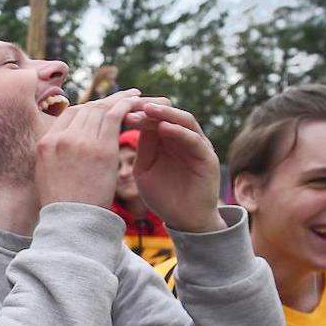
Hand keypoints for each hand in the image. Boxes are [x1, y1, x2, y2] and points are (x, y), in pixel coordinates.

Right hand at [36, 90, 141, 210]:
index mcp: (45, 144)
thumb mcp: (48, 177)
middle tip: (122, 97)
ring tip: (134, 96)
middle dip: (106, 102)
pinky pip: (114, 116)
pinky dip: (125, 105)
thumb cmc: (65, 208)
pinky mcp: (101, 148)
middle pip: (86, 109)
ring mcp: (80, 141)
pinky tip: (135, 101)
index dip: (88, 109)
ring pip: (100, 109)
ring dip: (119, 100)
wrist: (73, 223)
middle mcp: (61, 138)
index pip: (69, 115)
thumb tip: (67, 152)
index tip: (101, 109)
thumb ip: (56, 158)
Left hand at [124, 101, 224, 233]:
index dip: (137, 111)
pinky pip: (193, 139)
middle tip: (131, 105)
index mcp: (166, 140)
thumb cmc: (163, 197)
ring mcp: (197, 145)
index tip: (118, 109)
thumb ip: (141, 147)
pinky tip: (163, 128)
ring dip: (165, 113)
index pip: (152, 117)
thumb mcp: (144, 170)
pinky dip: (179, 132)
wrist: (184, 221)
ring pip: (183, 120)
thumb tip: (131, 120)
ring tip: (147, 110)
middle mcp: (183, 138)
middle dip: (148, 108)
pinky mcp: (207, 157)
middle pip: (168, 113)